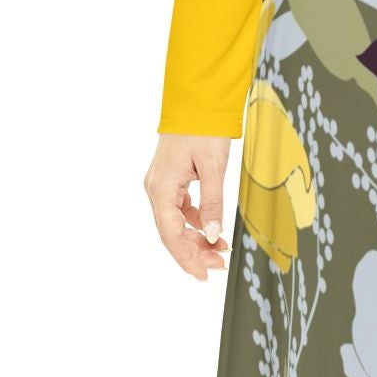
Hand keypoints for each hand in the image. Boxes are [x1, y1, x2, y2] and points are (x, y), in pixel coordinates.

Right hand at [145, 132, 234, 280]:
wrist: (197, 102)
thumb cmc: (203, 129)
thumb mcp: (214, 167)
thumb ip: (213, 203)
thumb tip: (214, 236)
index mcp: (161, 189)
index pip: (171, 234)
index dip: (186, 258)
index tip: (203, 274)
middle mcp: (156, 189)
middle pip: (172, 232)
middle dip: (194, 252)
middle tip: (219, 264)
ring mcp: (161, 185)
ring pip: (176, 223)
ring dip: (196, 239)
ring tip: (220, 251)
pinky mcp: (170, 180)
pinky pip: (180, 210)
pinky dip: (196, 222)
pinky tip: (212, 230)